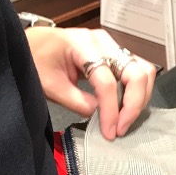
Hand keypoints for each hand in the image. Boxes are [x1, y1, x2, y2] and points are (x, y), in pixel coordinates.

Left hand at [26, 27, 156, 139]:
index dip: (111, 110)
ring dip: (140, 98)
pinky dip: (137, 92)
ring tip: (125, 119)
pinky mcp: (117, 54)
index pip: (106, 82)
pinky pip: (138, 72)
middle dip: (133, 105)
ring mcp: (113, 46)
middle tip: (121, 128)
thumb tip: (102, 118)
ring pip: (144, 72)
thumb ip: (78, 102)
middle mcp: (104, 42)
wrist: (31, 44)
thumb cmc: (36, 60)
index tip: (109, 132)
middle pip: (136, 73)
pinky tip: (125, 107)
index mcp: (82, 44)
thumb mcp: (50, 85)